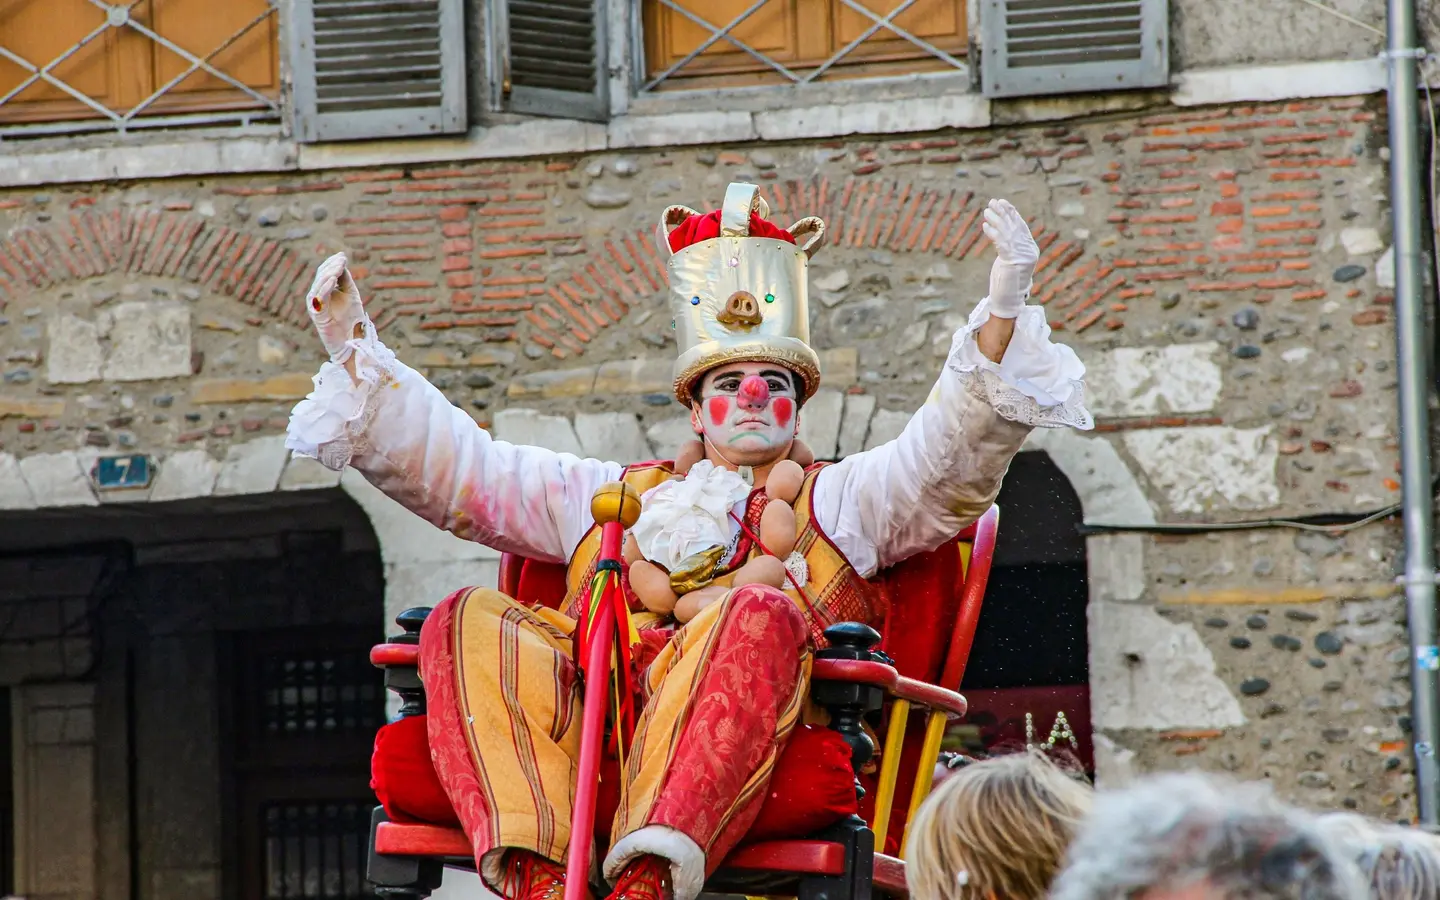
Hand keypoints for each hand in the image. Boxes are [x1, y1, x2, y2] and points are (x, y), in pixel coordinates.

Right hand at [305, 252, 370, 361]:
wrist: (352, 340)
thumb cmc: (351, 319)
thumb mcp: (351, 294)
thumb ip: (345, 279)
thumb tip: (342, 262)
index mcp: (323, 291)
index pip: (325, 273)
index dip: (332, 263)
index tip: (342, 255)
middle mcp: (317, 297)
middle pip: (321, 276)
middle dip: (332, 266)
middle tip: (342, 259)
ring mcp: (315, 306)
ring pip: (319, 285)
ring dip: (330, 274)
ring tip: (339, 266)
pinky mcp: (317, 315)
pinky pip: (320, 299)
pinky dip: (326, 288)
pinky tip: (332, 279)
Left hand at [982, 199, 1038, 318]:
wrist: (1008, 300)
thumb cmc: (1007, 282)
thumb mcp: (1011, 261)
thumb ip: (1011, 247)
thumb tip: (1005, 232)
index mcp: (1030, 249)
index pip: (1021, 226)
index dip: (1012, 213)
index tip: (1003, 203)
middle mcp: (1028, 251)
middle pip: (1014, 226)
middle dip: (1003, 212)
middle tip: (993, 201)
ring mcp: (1022, 256)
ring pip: (1007, 232)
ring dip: (996, 220)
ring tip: (986, 211)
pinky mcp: (1012, 261)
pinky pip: (1001, 242)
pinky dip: (993, 233)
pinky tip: (985, 225)